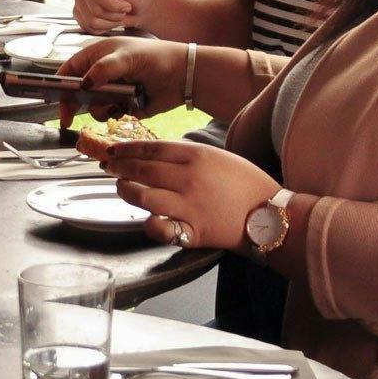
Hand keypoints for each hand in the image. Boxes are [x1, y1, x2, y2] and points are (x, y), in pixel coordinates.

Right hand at [56, 37, 184, 125]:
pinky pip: (110, 116)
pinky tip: (128, 107)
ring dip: (101, 109)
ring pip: (93, 107)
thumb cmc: (156, 58)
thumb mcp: (126, 57)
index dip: (60, 84)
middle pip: (78, 92)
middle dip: (77, 103)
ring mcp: (112, 91)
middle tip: (70, 118)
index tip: (55, 100)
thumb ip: (103, 68)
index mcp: (98, 56)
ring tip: (118, 104)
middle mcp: (102, 74)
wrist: (183, 76)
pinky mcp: (123, 106)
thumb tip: (83, 83)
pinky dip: (115, 115)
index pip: (70, 69)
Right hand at [73, 0, 152, 33]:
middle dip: (114, 14)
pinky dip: (103, 28)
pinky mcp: (78, 12)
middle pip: (94, 8)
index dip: (113, 4)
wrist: (137, 7)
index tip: (127, 6)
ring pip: (91, 20)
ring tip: (118, 14)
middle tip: (124, 9)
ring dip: (110, 22)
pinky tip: (110, 20)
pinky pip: (88, 27)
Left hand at [104, 137, 281, 250]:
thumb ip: (186, 155)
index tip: (112, 150)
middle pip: (142, 169)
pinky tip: (145, 217)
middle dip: (119, 167)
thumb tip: (153, 154)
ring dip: (126, 191)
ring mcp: (189, 205)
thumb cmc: (244, 183)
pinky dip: (148, 222)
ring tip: (121, 188)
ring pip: (143, 196)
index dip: (126, 148)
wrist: (269, 213)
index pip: (151, 148)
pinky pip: (160, 227)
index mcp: (197, 155)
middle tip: (108, 167)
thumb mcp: (217, 156)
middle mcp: (189, 178)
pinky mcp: (192, 230)